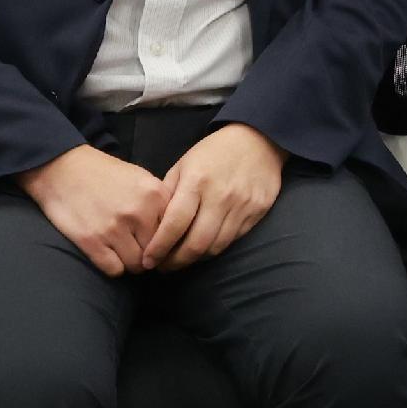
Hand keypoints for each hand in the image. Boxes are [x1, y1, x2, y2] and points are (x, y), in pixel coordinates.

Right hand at [22, 143, 169, 277]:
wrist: (63, 169)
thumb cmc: (104, 174)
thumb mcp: (141, 178)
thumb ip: (160, 202)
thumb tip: (174, 230)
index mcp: (155, 195)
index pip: (175, 232)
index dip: (167, 241)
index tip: (158, 243)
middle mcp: (138, 213)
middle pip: (156, 252)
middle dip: (149, 255)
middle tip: (138, 249)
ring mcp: (114, 228)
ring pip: (136, 265)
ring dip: (131, 262)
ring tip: (123, 252)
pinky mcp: (91, 241)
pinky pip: (114, 270)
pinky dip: (113, 266)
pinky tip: (108, 254)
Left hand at [146, 123, 285, 264]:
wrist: (258, 140)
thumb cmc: (214, 152)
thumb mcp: (184, 164)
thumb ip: (169, 193)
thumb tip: (153, 224)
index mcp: (197, 182)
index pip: (174, 224)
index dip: (159, 248)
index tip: (148, 261)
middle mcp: (220, 196)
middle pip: (196, 243)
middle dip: (176, 262)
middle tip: (163, 267)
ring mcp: (242, 206)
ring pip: (216, 246)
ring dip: (196, 258)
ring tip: (182, 259)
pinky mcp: (258, 212)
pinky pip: (233, 239)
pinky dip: (215, 247)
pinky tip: (205, 246)